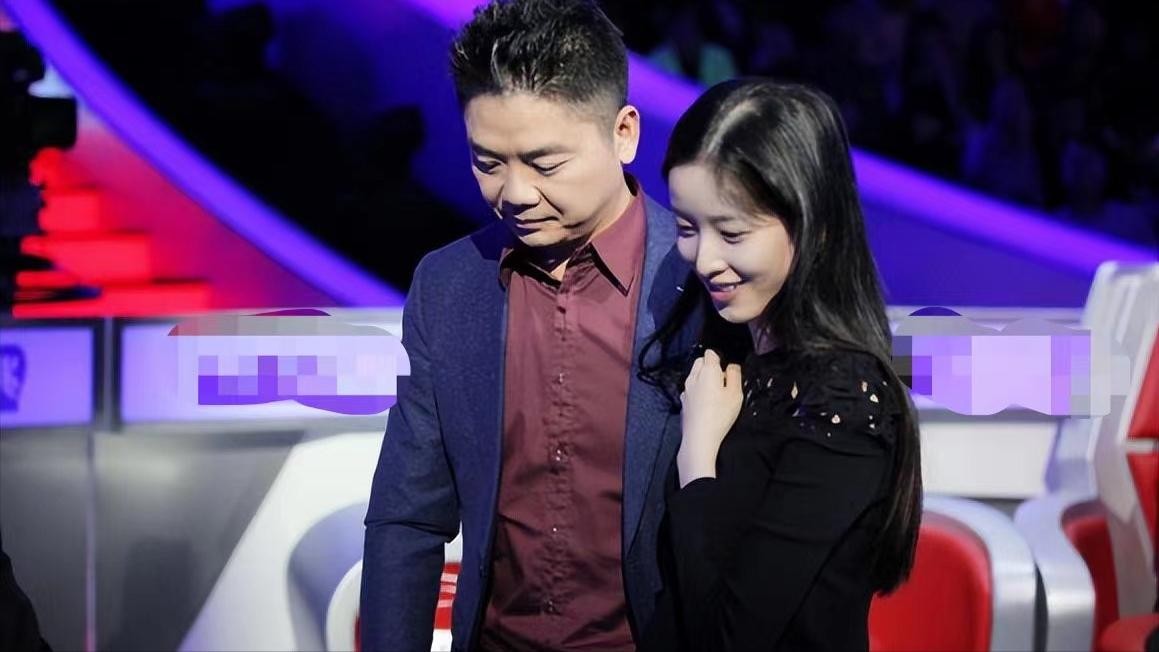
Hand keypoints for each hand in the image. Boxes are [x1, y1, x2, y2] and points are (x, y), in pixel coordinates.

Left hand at [677, 349, 742, 486]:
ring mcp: (686, 390)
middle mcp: (693, 377)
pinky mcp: (683, 402)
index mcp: (707, 371)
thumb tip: (732, 366)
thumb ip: (735, 375)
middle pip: (700, 362)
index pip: (711, 353)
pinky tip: (706, 404)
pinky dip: (697, 391)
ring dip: (703, 379)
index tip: (726, 370)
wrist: (699, 437)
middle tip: (723, 381)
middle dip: (710, 367)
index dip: (720, 359)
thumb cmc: (719, 416)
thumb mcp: (736, 394)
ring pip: (694, 376)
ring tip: (715, 394)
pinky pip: (690, 389)